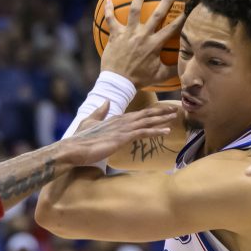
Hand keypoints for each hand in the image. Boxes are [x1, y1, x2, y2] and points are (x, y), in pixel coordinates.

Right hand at [60, 102, 176, 164]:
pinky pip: (144, 132)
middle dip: (162, 111)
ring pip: (147, 121)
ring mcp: (123, 128)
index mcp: (116, 119)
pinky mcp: (123, 137)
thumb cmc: (80, 139)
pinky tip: (167, 131)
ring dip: (163, 118)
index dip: (152, 112)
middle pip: (146, 114)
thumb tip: (106, 102)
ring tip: (176, 116)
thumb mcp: (90, 122)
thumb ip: (100, 112)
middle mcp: (122, 121)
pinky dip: (156, 130)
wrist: (74, 148)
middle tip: (175, 109)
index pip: (138, 114)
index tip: (163, 110)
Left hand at [100, 0, 186, 88]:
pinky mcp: (115, 35)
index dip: (182, 18)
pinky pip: (111, 19)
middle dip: (165, 1)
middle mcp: (142, 36)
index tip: (190, 8)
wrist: (118, 82)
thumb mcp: (159, 75)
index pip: (172, 29)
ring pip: (134, 10)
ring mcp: (128, 34)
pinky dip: (109, 9)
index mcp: (154, 45)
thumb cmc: (139, 79)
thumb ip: (173, 69)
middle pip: (156, 15)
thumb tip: (188, 68)